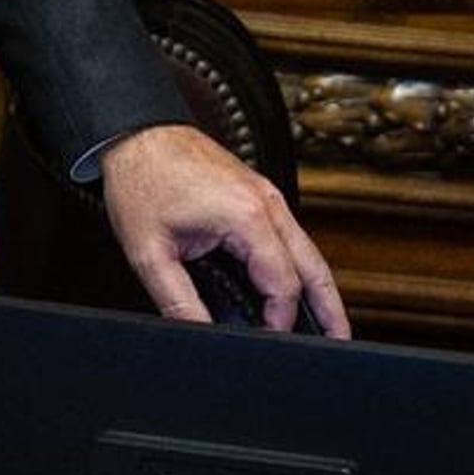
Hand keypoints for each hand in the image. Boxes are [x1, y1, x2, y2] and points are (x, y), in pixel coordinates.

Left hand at [96, 122, 350, 338]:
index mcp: (246, 217)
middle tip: (338, 342)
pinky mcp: (257, 191)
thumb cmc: (139, 179)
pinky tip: (295, 282)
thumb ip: (177, 298)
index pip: (283, 285)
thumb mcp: (148, 250)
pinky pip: (290, 234)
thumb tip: (198, 332)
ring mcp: (265, 195)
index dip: (280, 320)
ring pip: (307, 249)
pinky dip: (299, 262)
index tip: (269, 341)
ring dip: (320, 286)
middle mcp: (266, 203)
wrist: (135, 132)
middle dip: (330, 309)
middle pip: (314, 267)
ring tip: (329, 321)